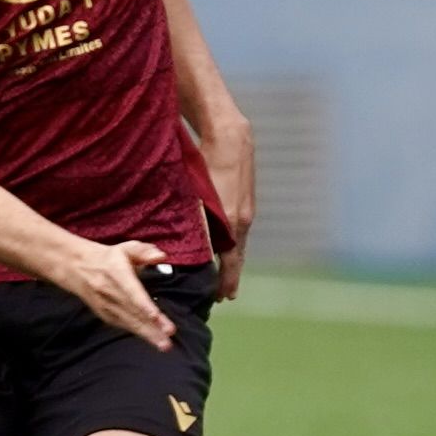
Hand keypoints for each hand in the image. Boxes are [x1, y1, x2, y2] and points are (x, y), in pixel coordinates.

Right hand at [45, 237, 177, 349]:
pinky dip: (139, 333)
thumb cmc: (109, 258)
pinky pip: (124, 326)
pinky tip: (154, 341)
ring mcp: (106, 306)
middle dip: (151, 325)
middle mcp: (109, 291)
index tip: (155, 315)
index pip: (131, 291)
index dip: (143, 304)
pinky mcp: (106, 316)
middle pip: (133, 311)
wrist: (78, 269)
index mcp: (116, 272)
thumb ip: (144, 251)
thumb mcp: (126, 248)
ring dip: (148, 334)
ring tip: (165, 345)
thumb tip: (161, 256)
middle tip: (168, 335)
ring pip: (129, 322)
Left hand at [201, 119, 256, 301]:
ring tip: (225, 274)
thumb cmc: (209, 163)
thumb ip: (197, 222)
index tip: (224, 298)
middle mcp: (243, 220)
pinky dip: (232, 243)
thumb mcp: (199, 196)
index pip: (231, 261)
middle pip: (237, 256)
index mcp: (233, 222)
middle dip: (231, 276)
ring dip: (231, 260)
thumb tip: (189, 246)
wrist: (231, 137)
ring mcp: (246, 210)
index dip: (227, 280)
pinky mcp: (244, 200)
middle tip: (225, 295)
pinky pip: (238, 229)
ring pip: (237, 243)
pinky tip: (225, 245)